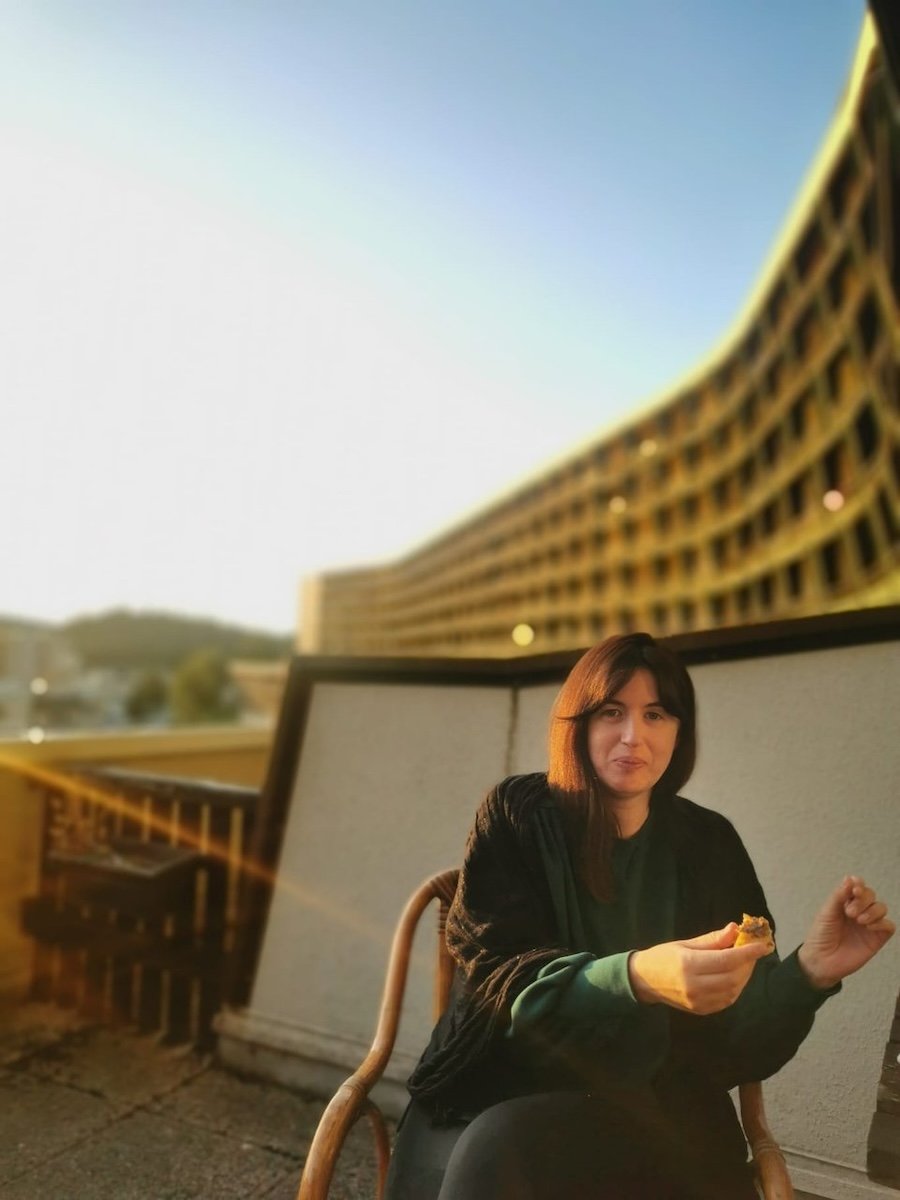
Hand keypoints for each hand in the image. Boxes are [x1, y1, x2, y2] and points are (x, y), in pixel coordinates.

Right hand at [628, 924, 771, 1014]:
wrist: (644, 981)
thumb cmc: (663, 956)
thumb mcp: (685, 943)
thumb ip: (712, 939)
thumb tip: (735, 928)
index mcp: (688, 965)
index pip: (727, 960)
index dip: (748, 953)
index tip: (763, 945)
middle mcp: (694, 986)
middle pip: (733, 977)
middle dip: (748, 964)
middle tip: (753, 951)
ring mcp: (698, 1001)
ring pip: (733, 990)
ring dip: (744, 976)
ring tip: (745, 963)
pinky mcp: (701, 1011)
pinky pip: (726, 1001)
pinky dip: (736, 988)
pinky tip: (735, 977)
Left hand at [798, 876, 894, 990]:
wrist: (822, 960)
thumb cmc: (821, 935)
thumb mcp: (827, 912)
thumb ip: (839, 896)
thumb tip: (850, 878)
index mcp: (845, 902)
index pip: (858, 887)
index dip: (859, 884)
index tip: (855, 889)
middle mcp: (859, 911)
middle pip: (871, 895)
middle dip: (863, 899)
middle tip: (849, 912)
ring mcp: (868, 925)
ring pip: (881, 908)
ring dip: (872, 910)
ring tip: (858, 920)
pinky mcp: (877, 939)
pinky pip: (889, 926)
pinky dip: (881, 923)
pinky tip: (868, 927)